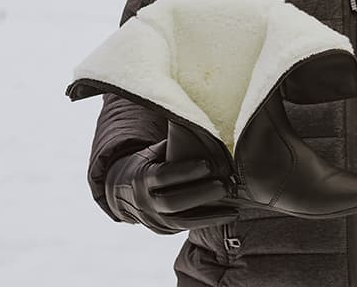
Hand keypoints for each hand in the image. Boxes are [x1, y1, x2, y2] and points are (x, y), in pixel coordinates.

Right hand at [104, 141, 239, 234]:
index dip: (185, 170)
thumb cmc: (147, 164)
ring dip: (210, 215)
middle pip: (172, 202)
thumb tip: (202, 126)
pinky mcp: (164, 230)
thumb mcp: (152, 152)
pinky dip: (209, 222)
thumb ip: (173, 146)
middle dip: (200, 194)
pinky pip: (187, 228)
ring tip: (234, 206)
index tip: (209, 164)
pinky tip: (229, 215)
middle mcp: (144, 201)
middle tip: (225, 185)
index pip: (163, 175)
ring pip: (182, 221)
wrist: (122, 191)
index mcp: (141, 177)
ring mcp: (153, 219)